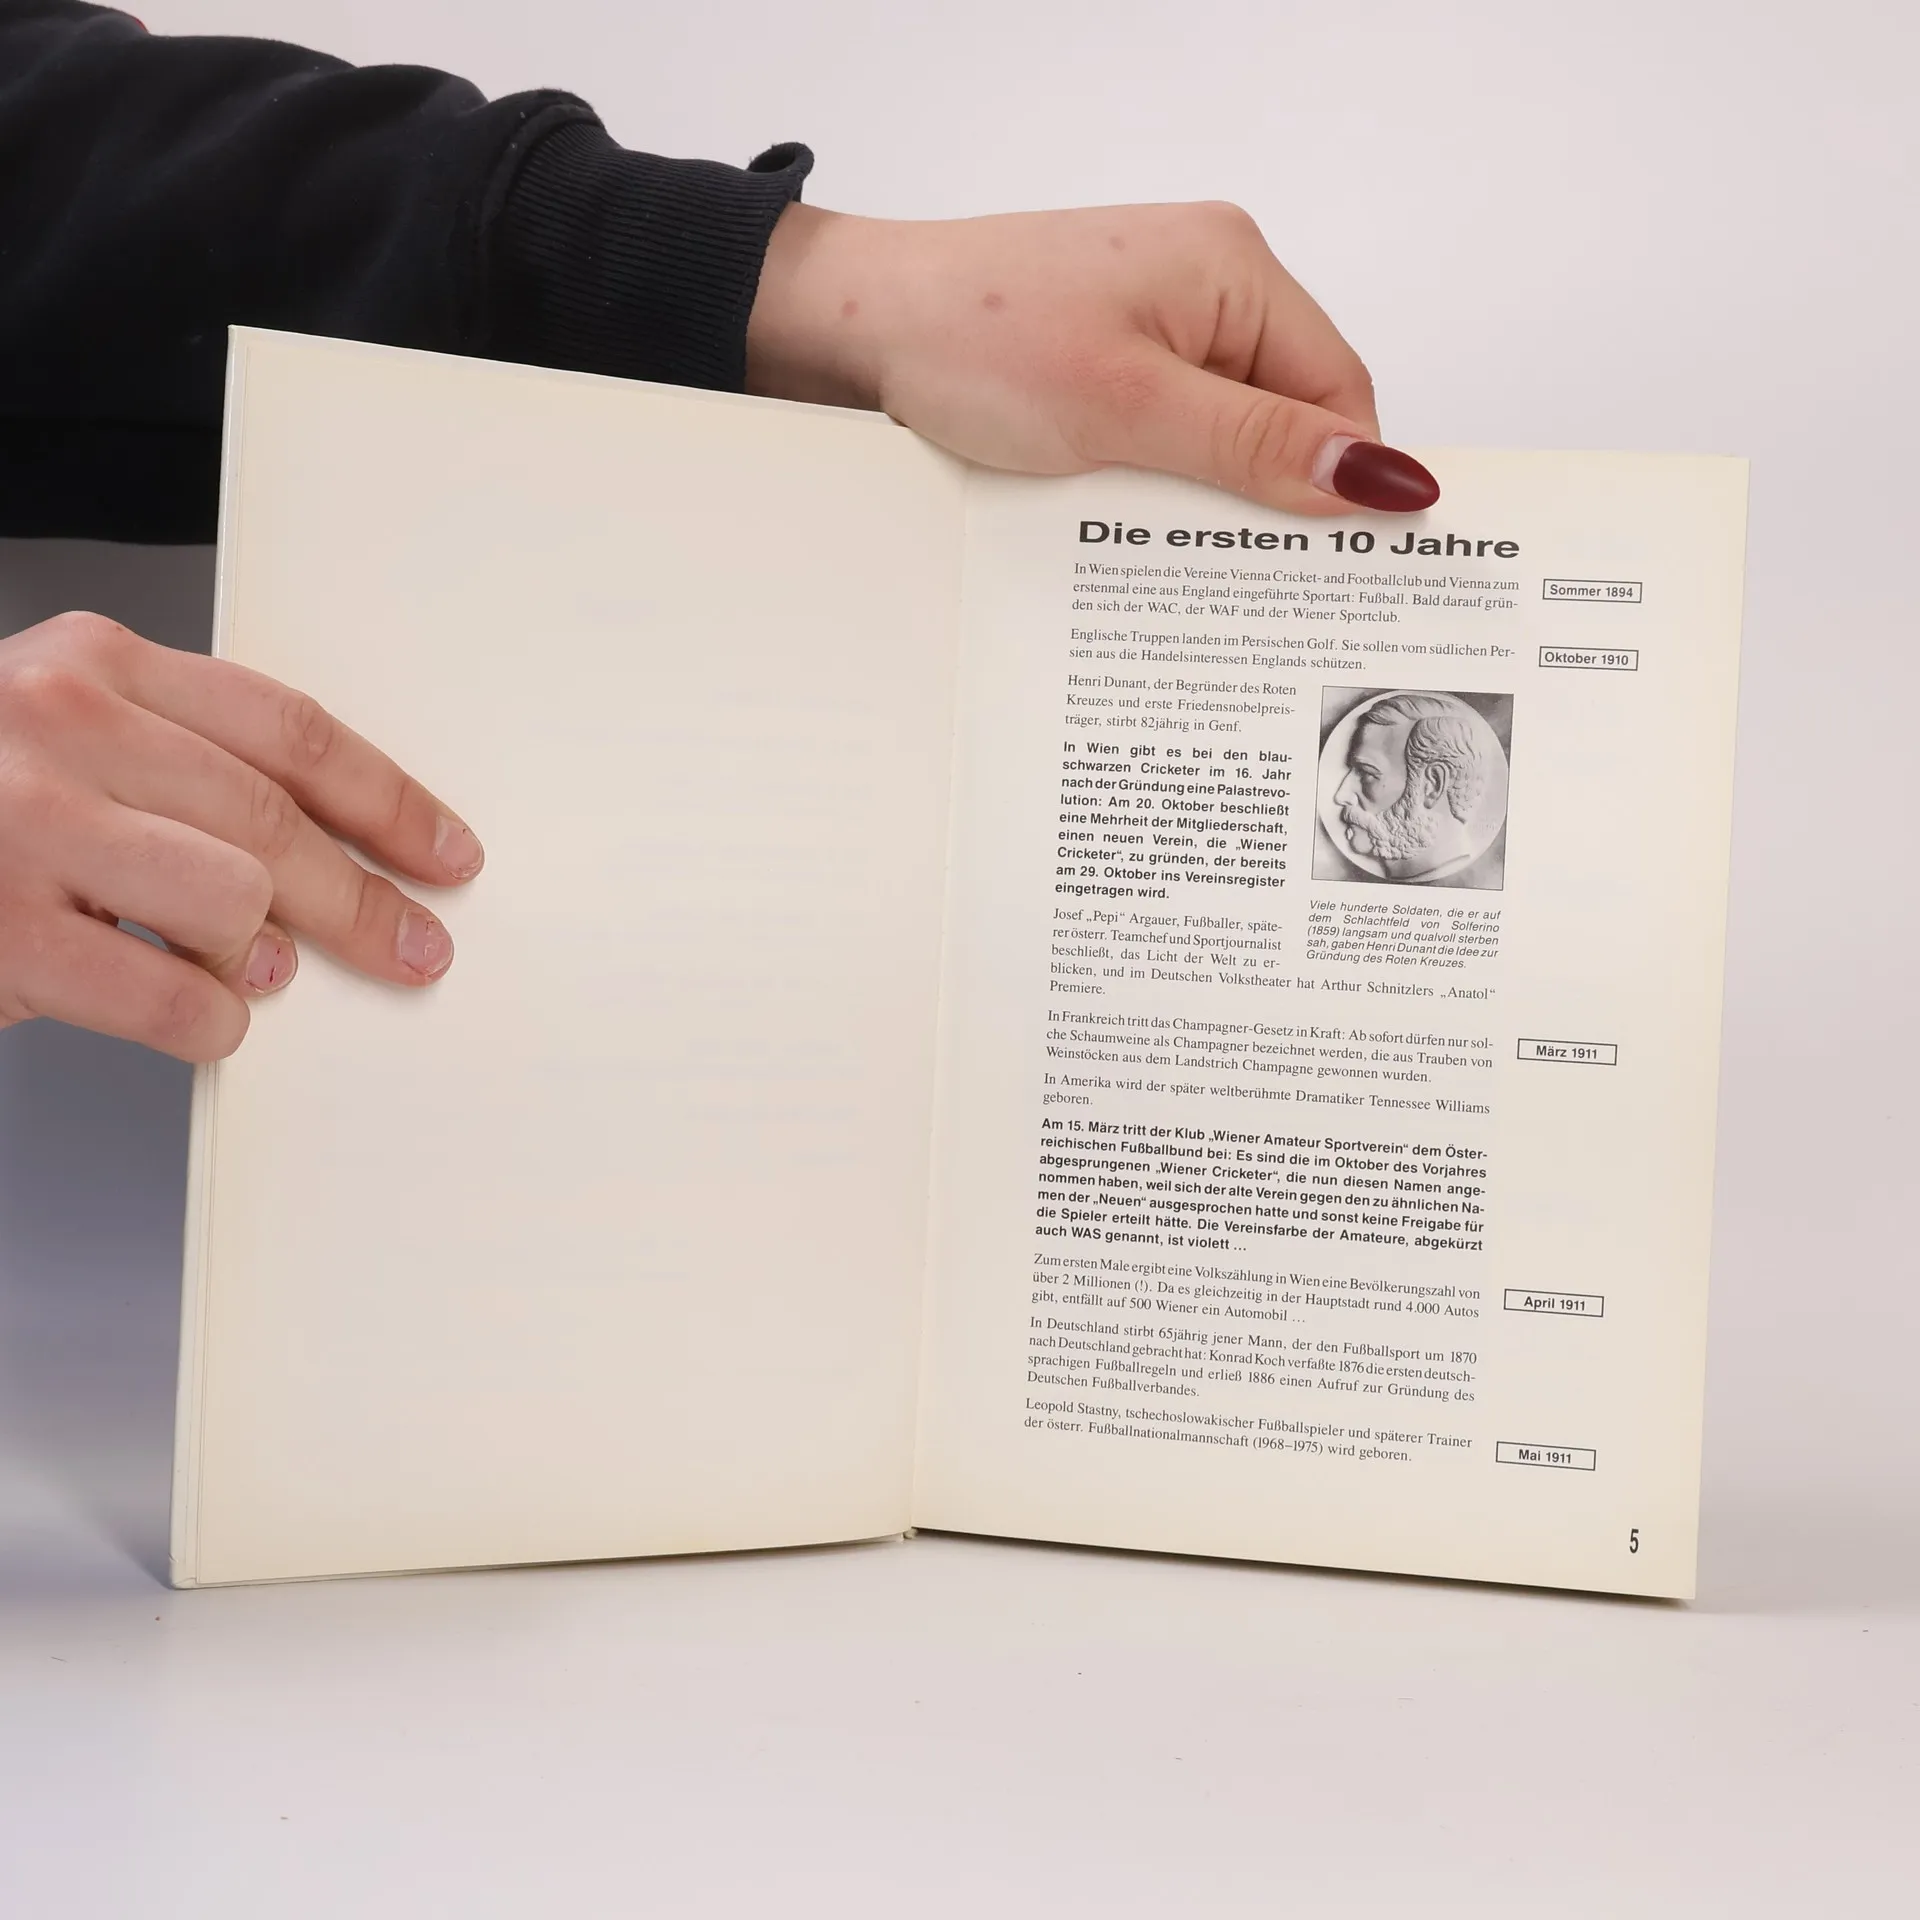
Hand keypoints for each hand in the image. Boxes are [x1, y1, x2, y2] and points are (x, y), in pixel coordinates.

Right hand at [0, 612, 482, 1061]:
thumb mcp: (59, 736)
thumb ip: (180, 766)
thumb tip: (332, 852)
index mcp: (95, 665)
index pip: (289, 730)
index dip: (389, 799)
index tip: (446, 851)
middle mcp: (61, 726)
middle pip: (278, 821)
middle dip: (365, 900)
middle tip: (413, 947)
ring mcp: (24, 827)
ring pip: (237, 899)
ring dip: (259, 954)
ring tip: (243, 968)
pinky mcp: (4, 934)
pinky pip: (176, 994)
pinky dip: (209, 1019)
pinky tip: (199, 1012)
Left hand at [746, 201, 1436, 514]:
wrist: (855, 327)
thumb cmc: (973, 338)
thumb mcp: (1129, 406)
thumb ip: (1254, 446)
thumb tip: (1378, 477)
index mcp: (1235, 269)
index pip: (1339, 390)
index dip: (1343, 479)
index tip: (1337, 566)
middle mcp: (1206, 287)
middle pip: (1288, 416)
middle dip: (1271, 498)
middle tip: (1252, 585)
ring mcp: (1154, 324)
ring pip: (1225, 436)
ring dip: (1206, 499)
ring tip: (1176, 555)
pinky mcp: (1109, 361)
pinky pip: (1169, 435)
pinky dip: (1158, 484)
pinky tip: (1132, 526)